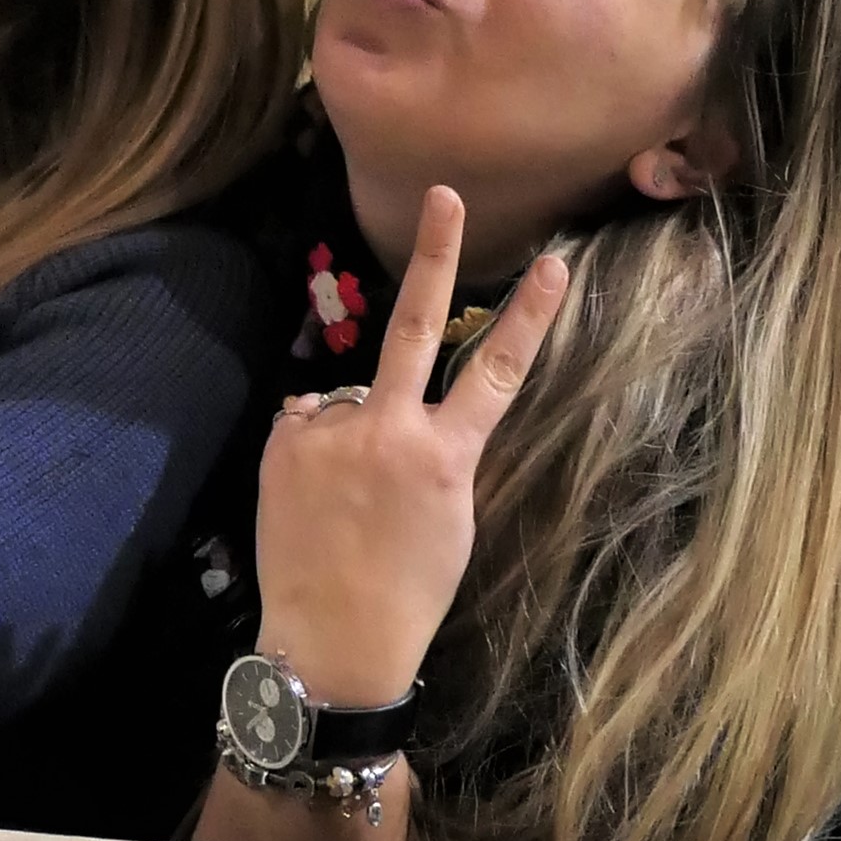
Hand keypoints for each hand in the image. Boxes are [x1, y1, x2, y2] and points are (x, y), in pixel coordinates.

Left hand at [252, 187, 569, 709]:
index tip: (555, 263)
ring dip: (352, 431)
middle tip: (444, 195)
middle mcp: (390, 432)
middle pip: (414, 325)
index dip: (530, 315)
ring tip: (346, 501)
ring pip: (350, 398)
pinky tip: (316, 500)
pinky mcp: (285, 442)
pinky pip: (309, 423)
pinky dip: (314, 448)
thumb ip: (431, 449)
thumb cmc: (407, 591)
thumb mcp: (449, 520)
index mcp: (445, 458)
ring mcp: (332, 433)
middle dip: (434, 256)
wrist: (331, 644)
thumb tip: (391, 402)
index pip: (497, 372)